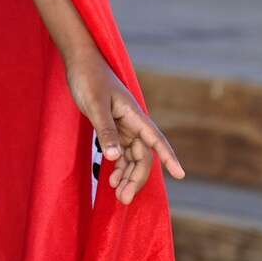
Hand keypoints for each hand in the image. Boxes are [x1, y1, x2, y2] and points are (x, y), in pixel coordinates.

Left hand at [66, 51, 183, 204]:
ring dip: (127, 175)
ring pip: (132, 156)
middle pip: (142, 155)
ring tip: (117, 195)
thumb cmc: (89, 79)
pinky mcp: (112, 127)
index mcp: (134, 115)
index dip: (168, 157)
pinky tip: (111, 179)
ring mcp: (123, 126)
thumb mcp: (96, 105)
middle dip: (136, 178)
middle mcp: (133, 122)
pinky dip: (118, 166)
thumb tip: (116, 158)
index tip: (181, 175)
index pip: (156, 140)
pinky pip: (121, 151)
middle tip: (123, 199)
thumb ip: (105, 131)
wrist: (80, 61)